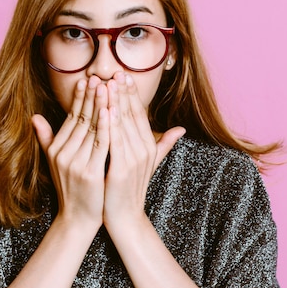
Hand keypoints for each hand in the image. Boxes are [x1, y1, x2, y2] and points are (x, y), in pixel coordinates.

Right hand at [32, 76, 109, 230]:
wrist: (78, 219)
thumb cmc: (71, 189)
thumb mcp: (55, 163)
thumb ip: (46, 138)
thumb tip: (34, 117)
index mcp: (57, 149)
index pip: (71, 117)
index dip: (80, 98)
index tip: (87, 80)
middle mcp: (63, 153)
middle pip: (81, 119)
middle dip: (90, 96)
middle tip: (99, 76)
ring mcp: (75, 163)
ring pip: (91, 128)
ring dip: (100, 105)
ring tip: (107, 86)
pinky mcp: (88, 173)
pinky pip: (100, 144)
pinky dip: (106, 127)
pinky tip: (111, 112)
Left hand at [103, 72, 184, 229]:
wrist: (125, 217)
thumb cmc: (129, 189)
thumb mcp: (148, 163)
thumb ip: (163, 144)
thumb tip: (181, 129)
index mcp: (148, 145)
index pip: (139, 113)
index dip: (131, 93)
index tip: (123, 75)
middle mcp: (144, 149)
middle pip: (131, 115)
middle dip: (123, 92)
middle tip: (115, 71)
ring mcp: (134, 159)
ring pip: (123, 124)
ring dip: (114, 102)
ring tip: (107, 83)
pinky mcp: (122, 169)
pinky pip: (115, 142)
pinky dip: (111, 124)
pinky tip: (105, 109)